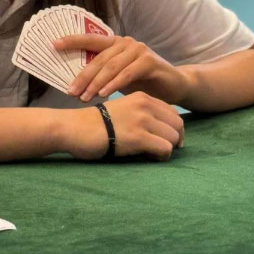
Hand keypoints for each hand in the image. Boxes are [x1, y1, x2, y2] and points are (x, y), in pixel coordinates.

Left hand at [54, 34, 189, 104]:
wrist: (174, 86)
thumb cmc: (143, 82)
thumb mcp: (119, 77)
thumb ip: (102, 75)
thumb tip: (75, 84)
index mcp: (115, 43)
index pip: (90, 39)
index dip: (72, 41)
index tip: (53, 44)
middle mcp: (125, 42)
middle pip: (99, 59)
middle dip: (83, 76)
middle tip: (70, 92)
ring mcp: (138, 49)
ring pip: (111, 66)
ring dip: (96, 83)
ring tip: (84, 97)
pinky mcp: (149, 61)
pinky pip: (127, 73)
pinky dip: (114, 84)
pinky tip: (104, 94)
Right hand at [61, 92, 183, 160]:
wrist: (75, 128)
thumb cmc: (95, 123)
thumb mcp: (121, 109)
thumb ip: (139, 113)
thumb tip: (157, 129)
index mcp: (141, 97)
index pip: (173, 111)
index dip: (173, 127)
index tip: (165, 138)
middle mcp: (145, 105)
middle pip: (178, 124)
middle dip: (175, 139)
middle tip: (163, 149)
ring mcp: (142, 120)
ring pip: (174, 137)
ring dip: (167, 148)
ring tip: (152, 153)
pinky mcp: (138, 137)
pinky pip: (165, 148)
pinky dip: (161, 156)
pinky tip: (148, 156)